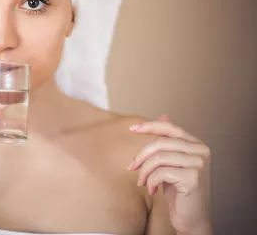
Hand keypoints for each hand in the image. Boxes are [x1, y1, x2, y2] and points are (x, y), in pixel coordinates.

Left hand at [128, 115, 211, 233]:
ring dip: (144, 171)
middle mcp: (201, 152)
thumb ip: (168, 143)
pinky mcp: (193, 178)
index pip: (171, 128)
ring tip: (142, 182)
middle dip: (141, 155)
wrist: (191, 218)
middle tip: (131, 167)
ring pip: (158, 158)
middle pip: (161, 143)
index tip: (131, 128)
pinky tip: (152, 190)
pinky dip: (150, 181)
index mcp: (197, 145)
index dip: (150, 126)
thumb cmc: (179, 190)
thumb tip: (163, 115)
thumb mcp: (171, 163)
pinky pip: (161, 173)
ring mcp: (199, 164)